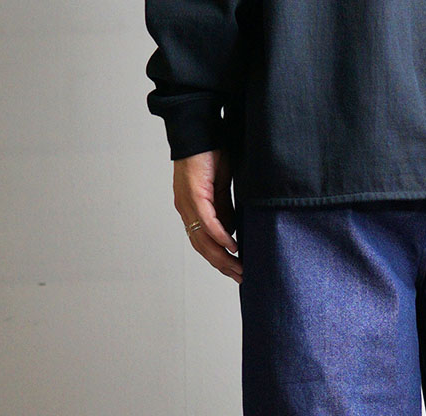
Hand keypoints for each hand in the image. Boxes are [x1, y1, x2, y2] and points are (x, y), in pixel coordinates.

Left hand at [173, 150, 242, 283]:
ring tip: (238, 267)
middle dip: (222, 265)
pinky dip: (220, 236)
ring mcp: (188, 202)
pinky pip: (208, 221)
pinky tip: (232, 246)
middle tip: (240, 276)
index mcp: (191, 209)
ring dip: (222, 256)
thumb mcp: (220, 189)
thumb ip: (224, 211)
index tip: (234, 271)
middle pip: (202, 247)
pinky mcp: (195, 193)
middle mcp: (186, 209)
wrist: (201, 128)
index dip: (218, 259)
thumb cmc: (210, 154)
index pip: (202, 243)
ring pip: (203, 239)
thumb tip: (231, 234)